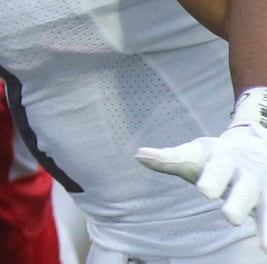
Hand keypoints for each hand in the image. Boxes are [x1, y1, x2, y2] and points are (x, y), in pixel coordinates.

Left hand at [137, 87, 266, 247]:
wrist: (255, 148)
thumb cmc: (217, 157)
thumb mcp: (197, 154)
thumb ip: (171, 158)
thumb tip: (138, 155)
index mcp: (223, 158)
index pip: (214, 168)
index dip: (210, 178)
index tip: (205, 191)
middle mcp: (246, 172)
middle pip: (243, 187)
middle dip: (237, 201)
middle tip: (230, 217)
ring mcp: (262, 186)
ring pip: (265, 204)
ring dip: (265, 221)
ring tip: (264, 245)